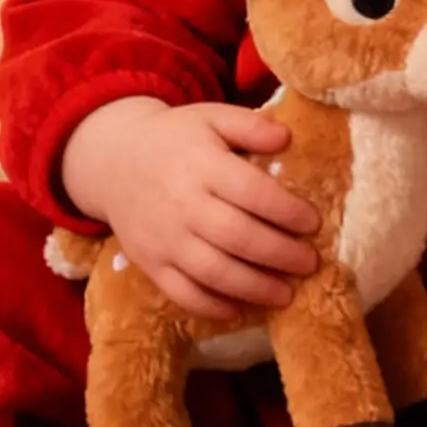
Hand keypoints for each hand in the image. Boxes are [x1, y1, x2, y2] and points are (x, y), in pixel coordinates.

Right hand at [58, 95, 320, 322]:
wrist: (113, 160)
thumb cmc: (175, 139)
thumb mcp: (211, 117)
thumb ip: (250, 125)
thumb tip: (287, 138)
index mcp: (201, 165)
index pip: (252, 192)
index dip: (287, 211)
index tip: (313, 223)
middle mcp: (182, 205)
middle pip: (238, 237)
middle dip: (281, 255)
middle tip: (309, 263)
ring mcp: (164, 239)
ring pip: (214, 272)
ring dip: (255, 287)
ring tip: (287, 293)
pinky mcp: (149, 263)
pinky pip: (182, 293)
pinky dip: (212, 307)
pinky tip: (240, 309)